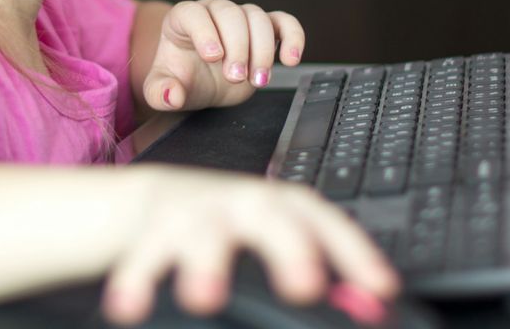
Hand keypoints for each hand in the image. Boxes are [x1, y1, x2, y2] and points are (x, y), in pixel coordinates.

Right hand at [102, 166, 398, 324]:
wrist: (158, 202)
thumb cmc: (236, 230)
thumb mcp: (280, 244)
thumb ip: (323, 272)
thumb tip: (372, 304)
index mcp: (284, 207)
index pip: (326, 222)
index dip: (355, 252)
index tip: (379, 288)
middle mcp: (244, 204)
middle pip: (270, 216)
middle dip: (288, 249)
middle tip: (304, 286)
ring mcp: (197, 213)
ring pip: (203, 231)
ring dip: (206, 263)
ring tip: (203, 298)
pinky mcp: (152, 229)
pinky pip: (143, 255)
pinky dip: (136, 280)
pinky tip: (130, 307)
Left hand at [142, 0, 304, 110]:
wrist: (203, 83)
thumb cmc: (181, 79)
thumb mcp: (161, 89)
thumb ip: (160, 92)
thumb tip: (172, 95)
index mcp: (183, 19)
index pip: (193, 13)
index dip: (204, 32)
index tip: (213, 57)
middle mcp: (213, 12)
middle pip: (230, 14)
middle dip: (237, 47)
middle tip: (235, 78)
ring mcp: (241, 18)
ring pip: (258, 18)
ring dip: (262, 50)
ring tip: (258, 80)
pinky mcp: (266, 30)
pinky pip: (285, 22)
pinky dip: (293, 37)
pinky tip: (290, 59)